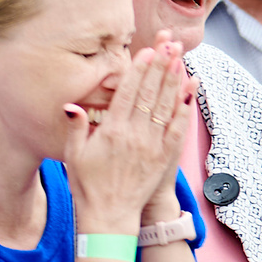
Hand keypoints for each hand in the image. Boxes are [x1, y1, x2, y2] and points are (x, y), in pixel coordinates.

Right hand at [64, 36, 191, 232]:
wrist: (109, 216)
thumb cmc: (87, 185)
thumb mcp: (73, 155)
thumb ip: (76, 127)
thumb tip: (71, 105)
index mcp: (111, 131)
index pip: (127, 94)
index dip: (138, 71)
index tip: (146, 52)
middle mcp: (134, 135)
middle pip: (149, 94)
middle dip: (159, 67)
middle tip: (168, 45)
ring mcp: (151, 146)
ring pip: (164, 107)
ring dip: (173, 81)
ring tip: (179, 59)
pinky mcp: (163, 158)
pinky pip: (176, 130)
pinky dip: (183, 110)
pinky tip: (189, 94)